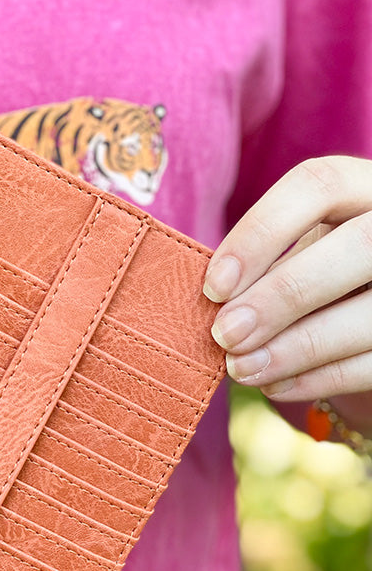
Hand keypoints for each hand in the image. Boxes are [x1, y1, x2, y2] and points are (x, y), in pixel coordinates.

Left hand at [204, 157, 371, 416]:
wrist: (367, 320)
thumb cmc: (322, 278)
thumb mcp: (301, 256)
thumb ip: (265, 269)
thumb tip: (214, 309)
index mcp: (366, 189)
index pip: (320, 185)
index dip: (261, 232)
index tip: (214, 286)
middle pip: (358, 245)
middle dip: (283, 295)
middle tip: (226, 334)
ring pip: (371, 313)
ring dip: (296, 347)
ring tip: (242, 368)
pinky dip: (318, 379)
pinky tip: (274, 386)